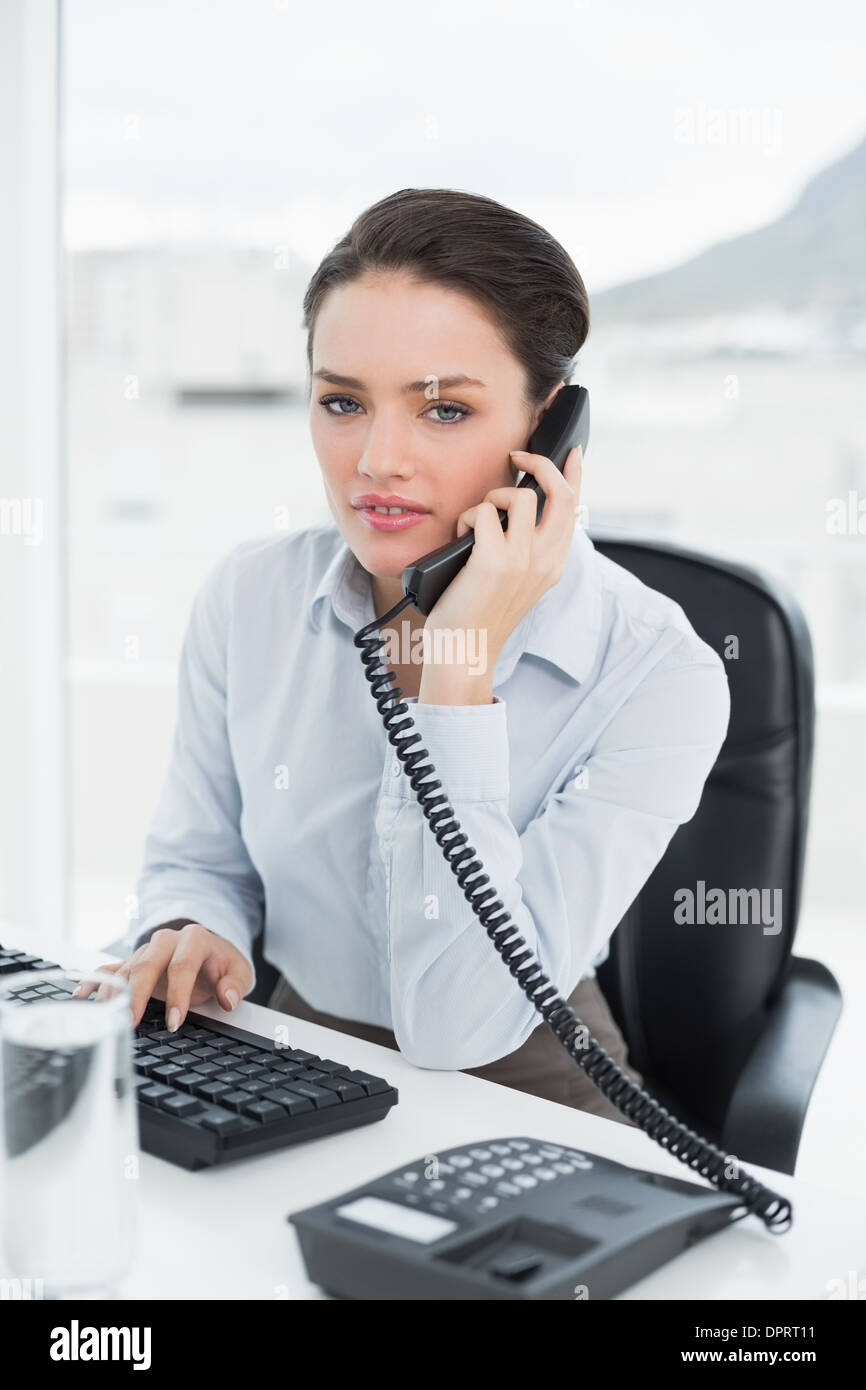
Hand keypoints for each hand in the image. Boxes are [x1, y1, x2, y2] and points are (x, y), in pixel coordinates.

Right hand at [77, 922, 253, 1029]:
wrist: (208, 948)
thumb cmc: (221, 963)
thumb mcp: (239, 972)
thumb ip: (235, 985)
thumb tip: (227, 998)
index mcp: (194, 939)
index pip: (182, 965)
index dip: (178, 994)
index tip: (174, 1022)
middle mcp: (165, 941)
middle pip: (146, 964)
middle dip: (137, 994)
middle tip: (132, 1022)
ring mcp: (145, 950)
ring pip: (126, 968)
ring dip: (115, 994)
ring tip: (108, 1019)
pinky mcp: (131, 962)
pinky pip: (109, 969)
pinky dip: (94, 982)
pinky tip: (81, 996)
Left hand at [419, 444, 582, 702]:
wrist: (464, 650)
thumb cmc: (479, 614)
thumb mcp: (515, 579)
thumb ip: (525, 547)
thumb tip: (519, 506)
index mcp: (553, 563)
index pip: (575, 507)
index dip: (575, 474)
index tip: (572, 451)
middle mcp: (546, 560)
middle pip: (560, 493)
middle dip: (540, 465)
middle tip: (518, 458)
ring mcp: (522, 560)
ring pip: (520, 497)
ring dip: (494, 497)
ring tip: (478, 521)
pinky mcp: (494, 560)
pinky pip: (484, 511)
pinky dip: (468, 516)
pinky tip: (460, 536)